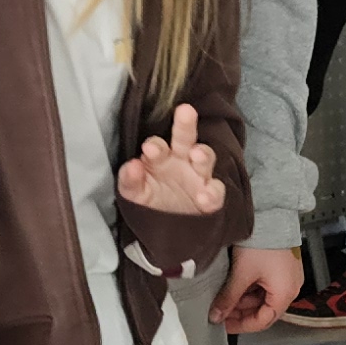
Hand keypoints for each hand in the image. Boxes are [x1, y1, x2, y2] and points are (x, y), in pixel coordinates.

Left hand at [117, 102, 223, 216]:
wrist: (168, 232)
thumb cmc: (151, 203)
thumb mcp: (134, 194)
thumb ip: (129, 181)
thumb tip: (131, 165)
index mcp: (161, 157)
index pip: (158, 145)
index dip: (155, 146)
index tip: (150, 149)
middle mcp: (182, 161)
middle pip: (185, 138)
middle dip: (185, 125)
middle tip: (185, 111)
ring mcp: (199, 178)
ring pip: (206, 158)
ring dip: (203, 154)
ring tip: (196, 155)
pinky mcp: (211, 198)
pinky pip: (216, 192)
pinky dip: (212, 193)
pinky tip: (204, 196)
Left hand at [212, 245, 301, 331]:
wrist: (271, 215)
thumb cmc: (263, 242)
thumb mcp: (242, 274)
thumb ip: (228, 298)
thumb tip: (216, 316)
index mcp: (285, 294)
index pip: (263, 321)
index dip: (242, 325)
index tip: (225, 325)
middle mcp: (291, 288)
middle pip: (263, 310)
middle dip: (241, 311)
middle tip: (220, 311)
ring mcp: (287, 277)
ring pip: (263, 297)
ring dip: (244, 300)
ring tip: (224, 297)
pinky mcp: (282, 267)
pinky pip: (266, 285)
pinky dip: (250, 288)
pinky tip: (235, 285)